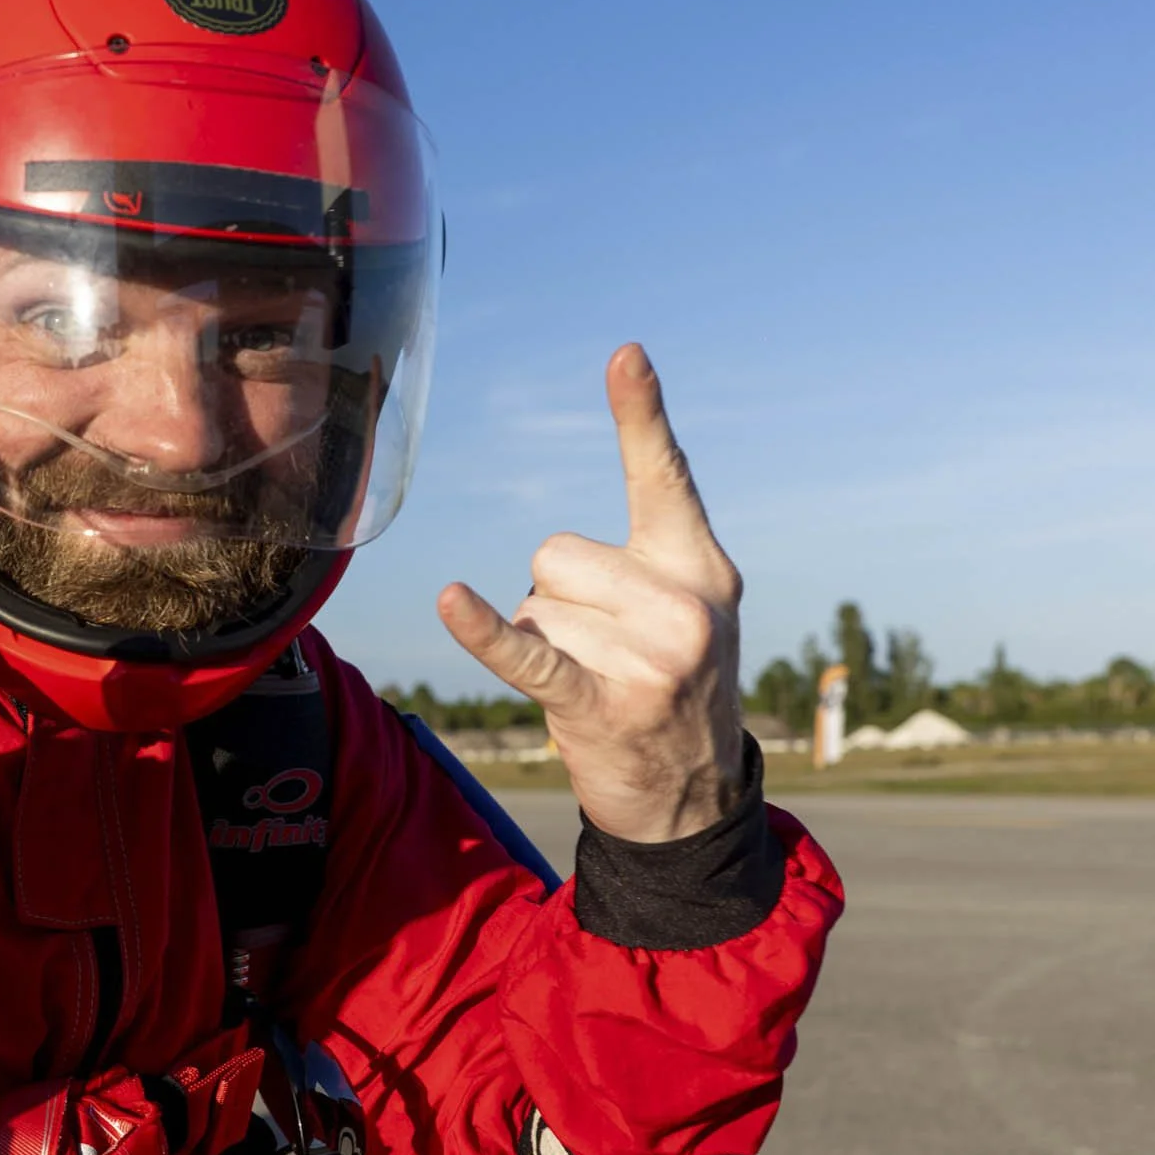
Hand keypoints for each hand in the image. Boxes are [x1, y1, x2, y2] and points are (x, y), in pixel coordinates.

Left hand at [439, 344, 743, 842]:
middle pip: (556, 553)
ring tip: (593, 681)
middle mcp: (685, 606)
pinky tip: (450, 603)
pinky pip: (524, 652)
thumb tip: (549, 560)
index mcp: (703, 568)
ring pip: (534, 606)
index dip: (641, 416)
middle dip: (558, 601)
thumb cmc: (671, 689)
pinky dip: (482, 633)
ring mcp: (648, 658)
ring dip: (545, 645)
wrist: (691, 800)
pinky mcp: (600, 702)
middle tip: (601, 650)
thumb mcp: (683, 613)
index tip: (626, 354)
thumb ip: (640, 563)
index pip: (664, 479)